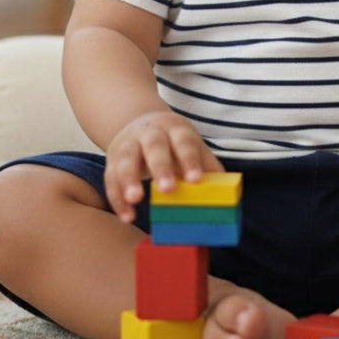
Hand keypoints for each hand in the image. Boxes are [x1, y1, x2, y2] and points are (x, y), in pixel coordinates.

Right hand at [104, 109, 223, 221]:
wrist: (139, 122)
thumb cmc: (173, 142)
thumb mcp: (190, 144)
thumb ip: (206, 165)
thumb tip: (227, 194)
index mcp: (175, 129)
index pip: (184, 142)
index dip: (190, 160)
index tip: (196, 180)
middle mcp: (150, 133)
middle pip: (154, 147)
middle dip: (161, 167)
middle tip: (168, 189)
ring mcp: (129, 145)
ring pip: (126, 160)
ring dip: (129, 180)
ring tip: (136, 200)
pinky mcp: (112, 161)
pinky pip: (111, 178)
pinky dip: (117, 198)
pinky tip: (127, 216)